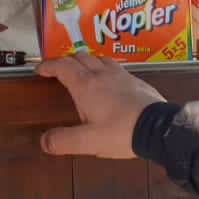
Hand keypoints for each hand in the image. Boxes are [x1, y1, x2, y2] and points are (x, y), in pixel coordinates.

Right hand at [36, 53, 165, 158]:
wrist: (158, 128)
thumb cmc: (123, 132)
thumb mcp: (88, 141)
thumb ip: (63, 141)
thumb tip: (45, 141)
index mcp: (86, 85)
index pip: (62, 66)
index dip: (48, 66)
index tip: (40, 69)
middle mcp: (103, 75)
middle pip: (80, 57)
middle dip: (66, 61)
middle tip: (59, 69)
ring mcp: (121, 75)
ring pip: (99, 58)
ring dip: (87, 61)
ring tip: (83, 70)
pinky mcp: (136, 81)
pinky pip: (116, 67)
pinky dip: (106, 68)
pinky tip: (110, 80)